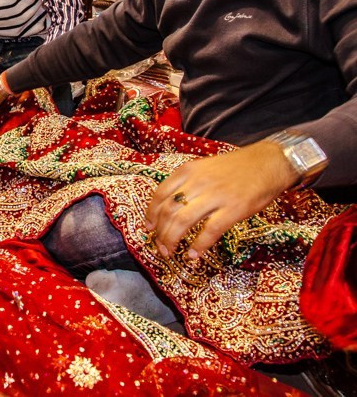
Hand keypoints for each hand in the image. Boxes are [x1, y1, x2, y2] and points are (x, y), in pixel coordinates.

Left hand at [146, 141, 296, 260]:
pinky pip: (210, 230)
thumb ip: (187, 183)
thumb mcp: (204, 168)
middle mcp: (197, 182)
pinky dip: (198, 246)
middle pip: (168, 211)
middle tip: (160, 247)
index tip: (148, 228)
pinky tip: (193, 255)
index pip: (159, 195)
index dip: (151, 214)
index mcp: (187, 171)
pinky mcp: (234, 209)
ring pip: (183, 221)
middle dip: (160, 233)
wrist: (269, 162)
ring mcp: (215, 196)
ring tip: (171, 253)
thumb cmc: (236, 168)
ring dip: (172, 240)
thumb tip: (170, 207)